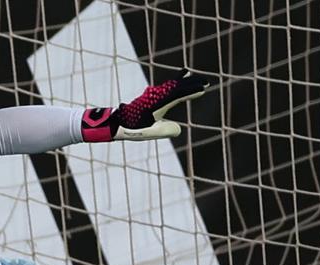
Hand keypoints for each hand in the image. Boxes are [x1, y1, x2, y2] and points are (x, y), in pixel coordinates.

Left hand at [80, 72, 210, 141]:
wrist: (114, 123)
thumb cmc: (131, 128)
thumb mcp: (150, 132)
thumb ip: (165, 130)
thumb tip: (178, 129)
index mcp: (158, 103)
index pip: (179, 94)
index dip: (192, 91)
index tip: (204, 88)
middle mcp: (156, 96)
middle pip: (177, 86)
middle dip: (191, 83)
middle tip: (206, 81)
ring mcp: (152, 96)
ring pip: (170, 85)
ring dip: (183, 82)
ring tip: (191, 76)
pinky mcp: (149, 99)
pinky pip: (165, 88)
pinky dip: (173, 84)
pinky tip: (175, 83)